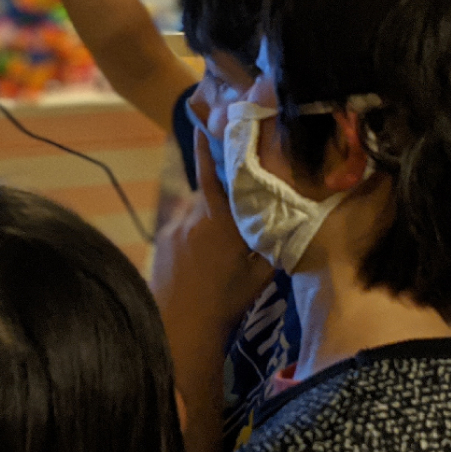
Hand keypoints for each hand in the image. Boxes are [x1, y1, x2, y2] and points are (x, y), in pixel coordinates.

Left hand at [153, 131, 273, 331]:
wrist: (182, 326)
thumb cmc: (226, 300)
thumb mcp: (261, 274)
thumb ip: (272, 242)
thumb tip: (288, 222)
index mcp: (218, 217)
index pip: (212, 172)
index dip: (208, 148)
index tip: (205, 125)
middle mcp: (192, 215)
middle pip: (206, 191)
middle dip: (220, 192)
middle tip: (236, 197)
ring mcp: (173, 228)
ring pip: (194, 210)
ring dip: (206, 215)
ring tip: (219, 236)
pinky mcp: (162, 242)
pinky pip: (182, 226)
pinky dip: (193, 231)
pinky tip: (201, 253)